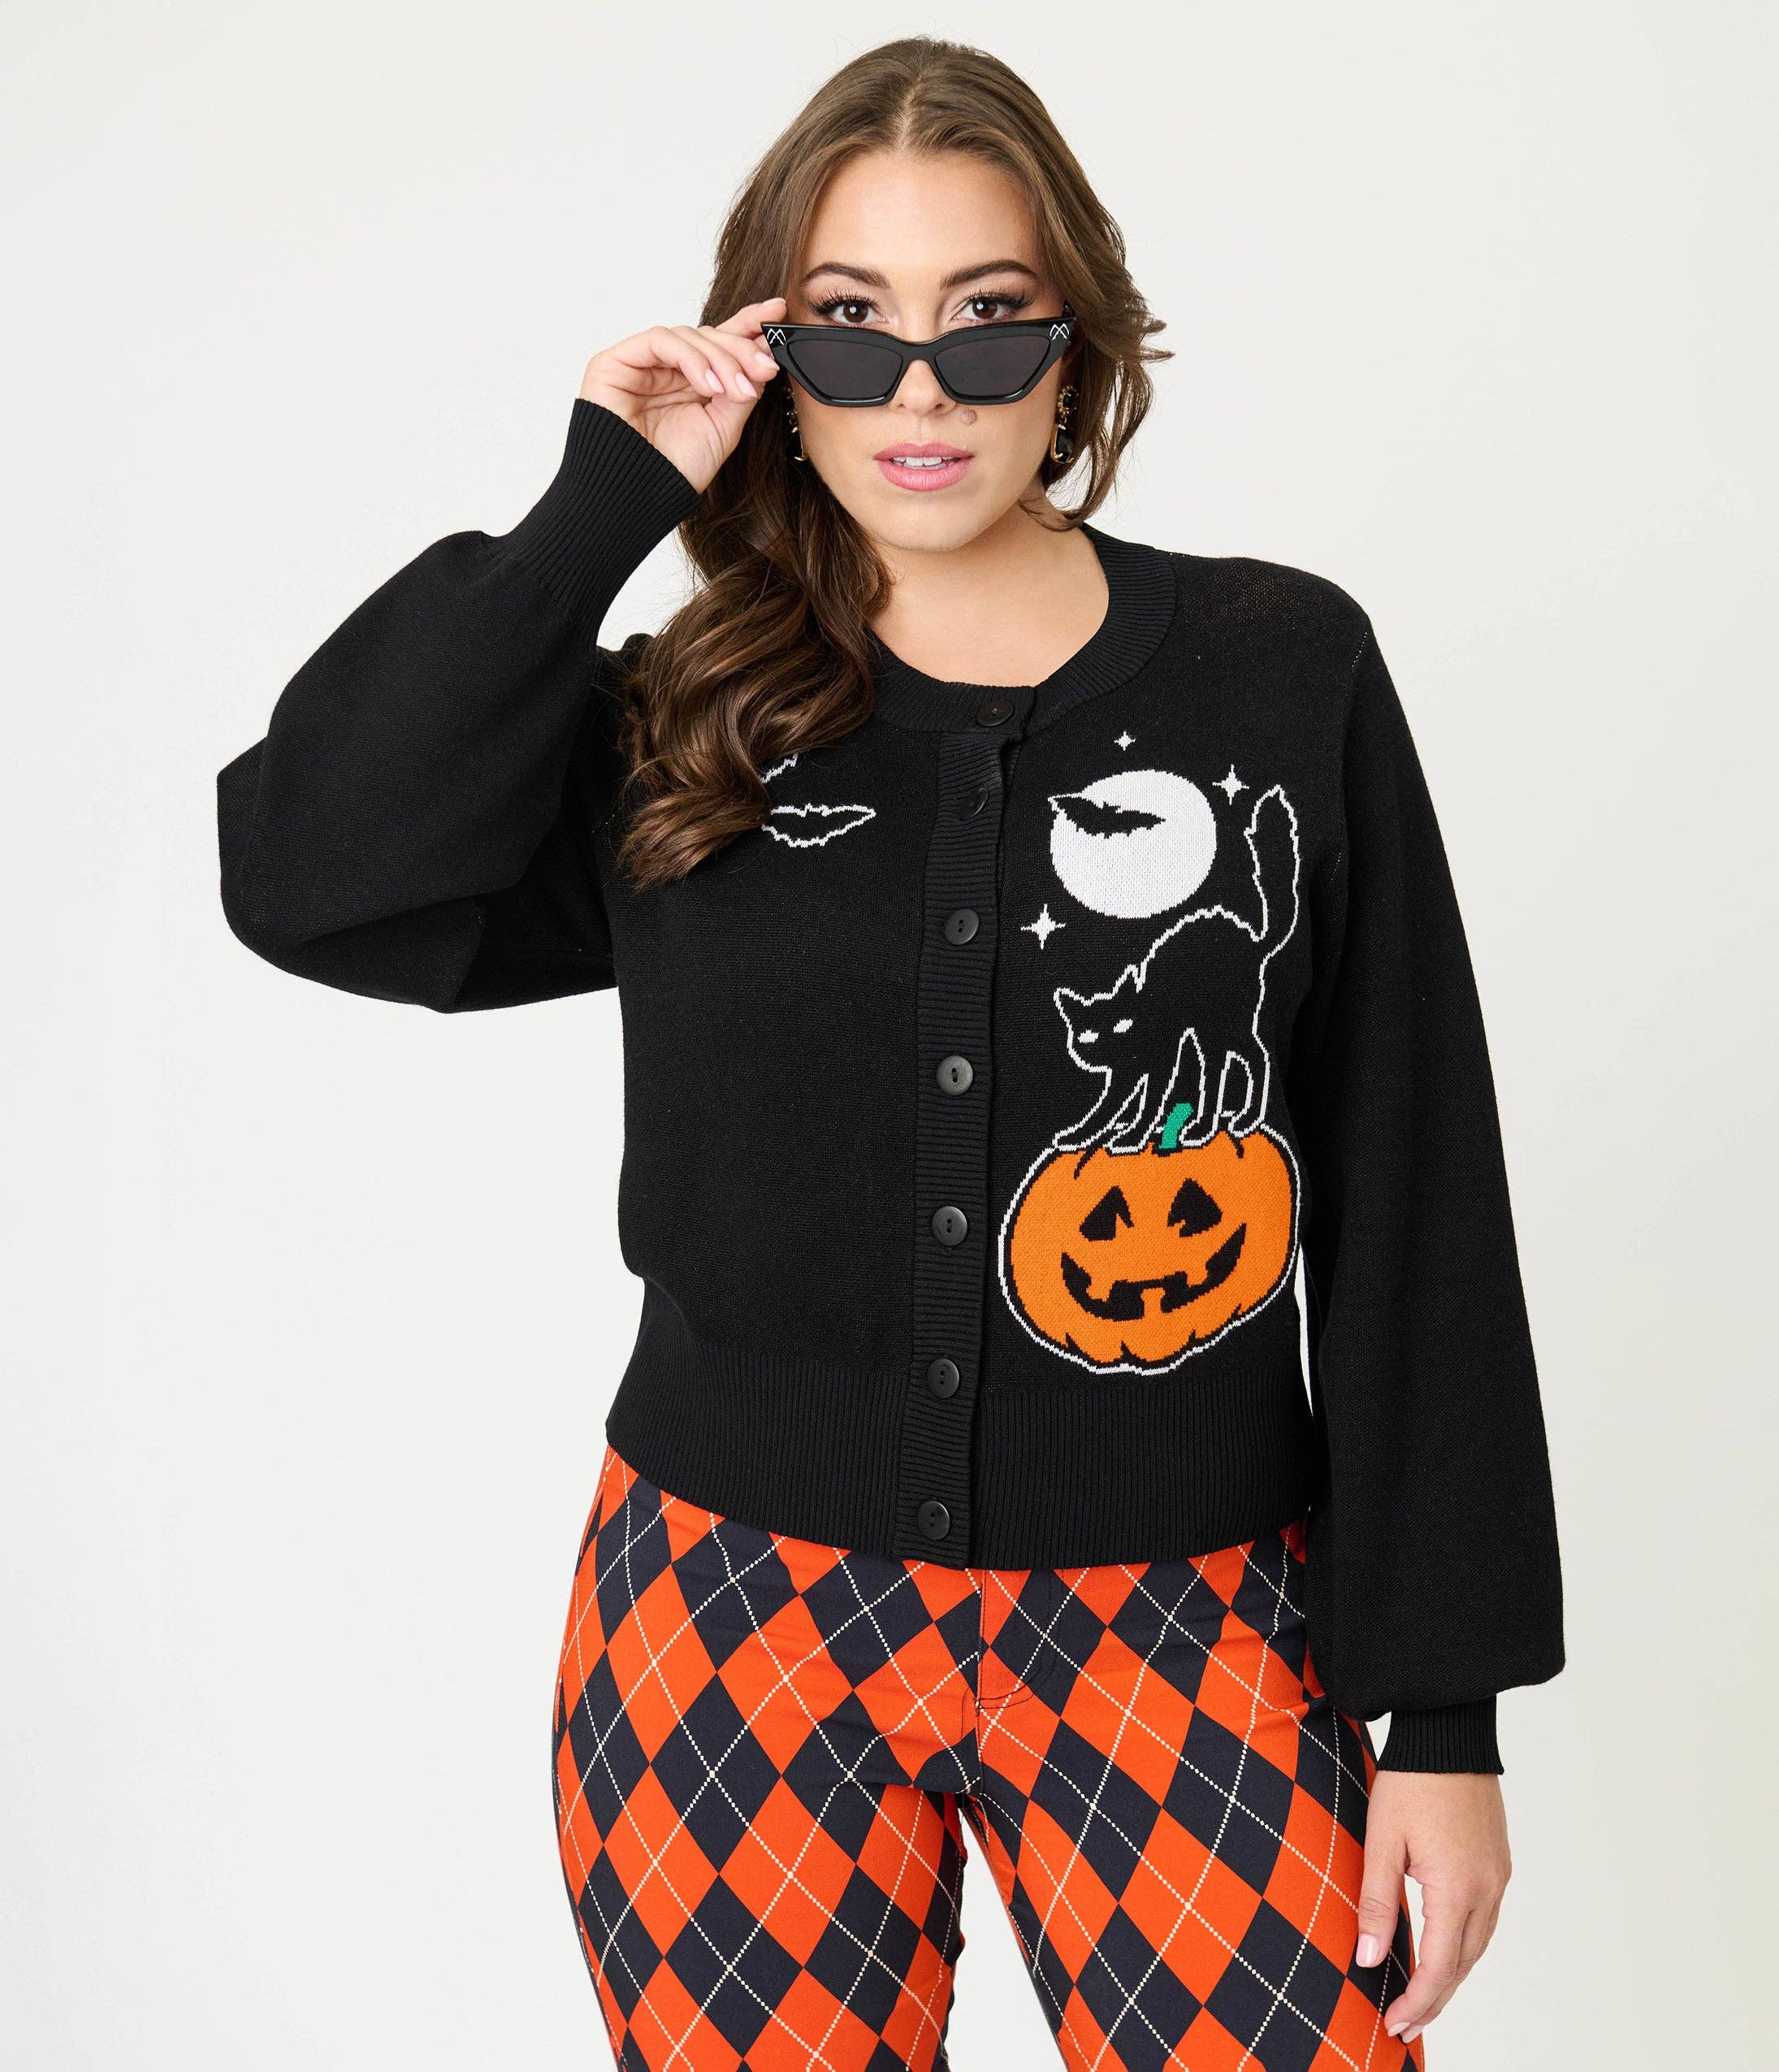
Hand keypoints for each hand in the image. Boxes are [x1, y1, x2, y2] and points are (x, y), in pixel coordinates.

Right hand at [578, 297, 786, 494]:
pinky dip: (690, 358)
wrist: (639, 496)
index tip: (778, 313)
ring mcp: (640, 364)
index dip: (748, 325)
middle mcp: (666, 370)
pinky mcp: (615, 362)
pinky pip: (660, 340)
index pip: (719, 344)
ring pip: (688, 336)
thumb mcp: (723, 426)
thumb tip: (764, 354)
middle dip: (741, 349)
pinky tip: (708, 386)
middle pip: (708, 336)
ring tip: (735, 390)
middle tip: (766, 367)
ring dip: (719, 359)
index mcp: (690, 383)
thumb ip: (742, 388)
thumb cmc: (675, 470)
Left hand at [1355, 1770, 1511, 2046]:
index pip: (1440, 1968)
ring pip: (1477, 1946)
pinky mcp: (1498, 1863)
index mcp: (1457, 1889)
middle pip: (1463, 1966)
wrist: (1449, 1734)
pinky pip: (1484, 1920)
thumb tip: (1367, 1959)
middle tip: (1404, 2024)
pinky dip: (1464, 1946)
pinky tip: (1444, 1951)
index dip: (1417, 2002)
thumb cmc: (1411, 1781)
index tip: (1394, 2025)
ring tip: (1421, 1998)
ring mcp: (1498, 1877)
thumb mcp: (1381, 1840)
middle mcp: (1487, 1890)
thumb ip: (1375, 1903)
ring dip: (1452, 1977)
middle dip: (1434, 2000)